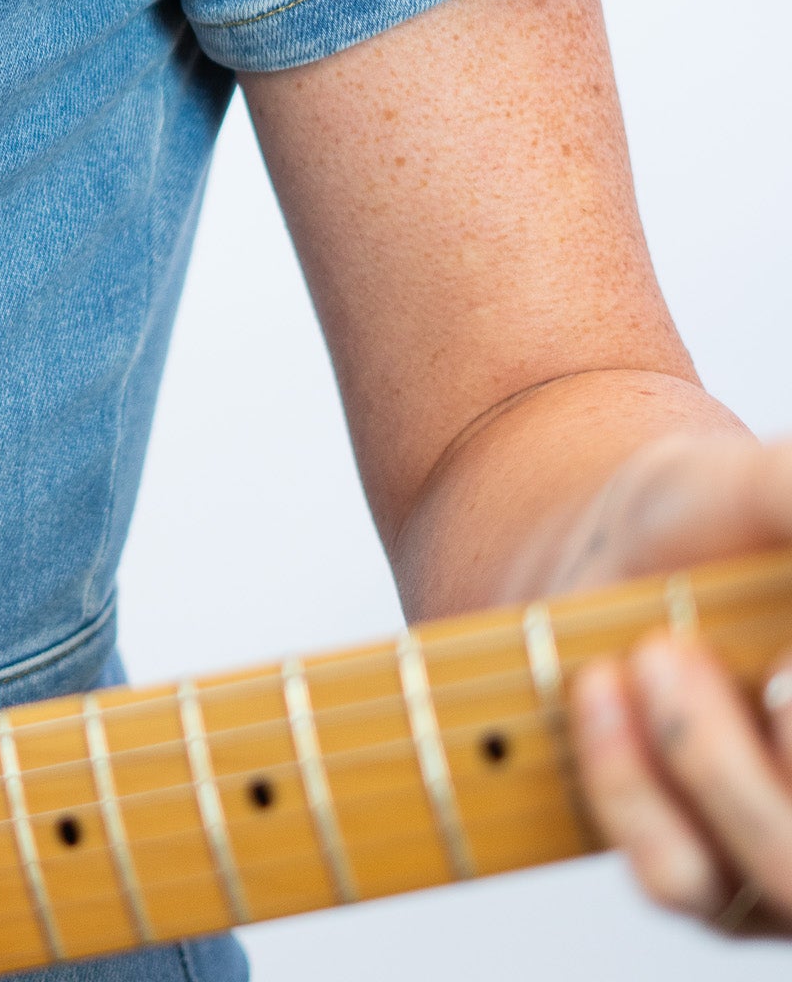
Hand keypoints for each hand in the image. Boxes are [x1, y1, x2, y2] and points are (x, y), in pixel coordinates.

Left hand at [553, 430, 791, 934]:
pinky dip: (630, 781)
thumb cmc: (712, 519)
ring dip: (705, 757)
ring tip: (653, 657)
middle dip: (782, 756)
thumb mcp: (762, 487)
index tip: (783, 669)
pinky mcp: (713, 887)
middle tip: (719, 660)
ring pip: (790, 876)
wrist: (603, 559)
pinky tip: (603, 689)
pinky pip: (681, 878)